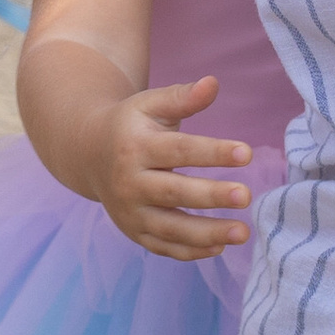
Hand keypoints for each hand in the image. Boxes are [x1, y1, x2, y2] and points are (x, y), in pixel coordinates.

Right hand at [94, 76, 256, 258]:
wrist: (87, 153)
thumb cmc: (131, 125)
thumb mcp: (150, 105)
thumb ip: (182, 97)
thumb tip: (213, 83)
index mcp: (136, 147)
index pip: (179, 151)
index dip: (213, 152)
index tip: (247, 153)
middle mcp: (130, 182)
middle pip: (174, 192)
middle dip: (211, 196)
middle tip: (246, 196)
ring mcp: (130, 211)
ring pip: (169, 228)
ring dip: (207, 233)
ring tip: (243, 232)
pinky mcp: (133, 231)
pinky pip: (163, 247)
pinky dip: (190, 251)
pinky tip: (220, 247)